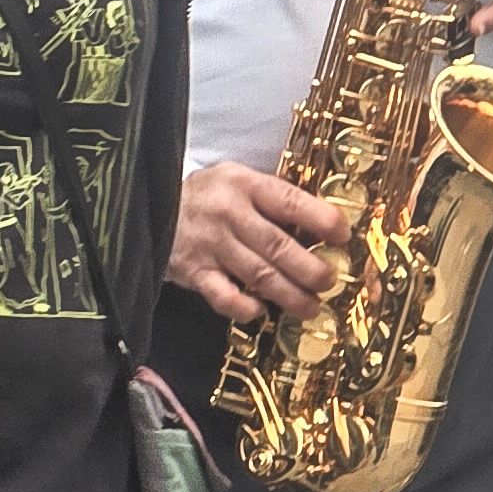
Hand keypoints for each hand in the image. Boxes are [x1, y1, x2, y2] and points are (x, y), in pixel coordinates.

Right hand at [169, 159, 351, 325]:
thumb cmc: (206, 196)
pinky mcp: (193, 272)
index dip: (322, 221)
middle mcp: (229, 214)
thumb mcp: (237, 180)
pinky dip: (244, 308)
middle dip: (311, 269)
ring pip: (259, 275)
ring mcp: (210, 245)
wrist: (148, 206)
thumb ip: (270, 199)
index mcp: (245, 184)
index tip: (343, 236)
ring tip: (311, 307)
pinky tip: (260, 311)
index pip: (290, 202)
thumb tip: (318, 227)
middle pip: (278, 246)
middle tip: (329, 281)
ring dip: (290, 295)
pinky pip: (224, 297)